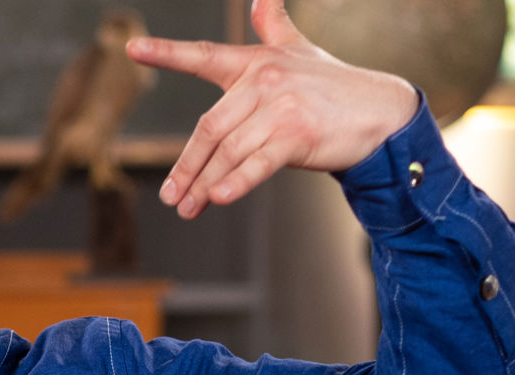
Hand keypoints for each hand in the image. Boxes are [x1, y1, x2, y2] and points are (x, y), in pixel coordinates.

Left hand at [126, 0, 416, 218]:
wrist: (381, 111)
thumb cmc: (333, 85)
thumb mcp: (299, 51)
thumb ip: (273, 26)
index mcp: (255, 61)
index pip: (204, 56)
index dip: (167, 53)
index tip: (132, 50)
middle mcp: (264, 80)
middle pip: (209, 128)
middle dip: (186, 166)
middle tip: (170, 195)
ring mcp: (281, 108)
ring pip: (228, 151)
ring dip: (203, 184)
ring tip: (187, 208)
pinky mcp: (298, 136)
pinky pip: (256, 164)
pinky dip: (235, 182)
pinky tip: (217, 198)